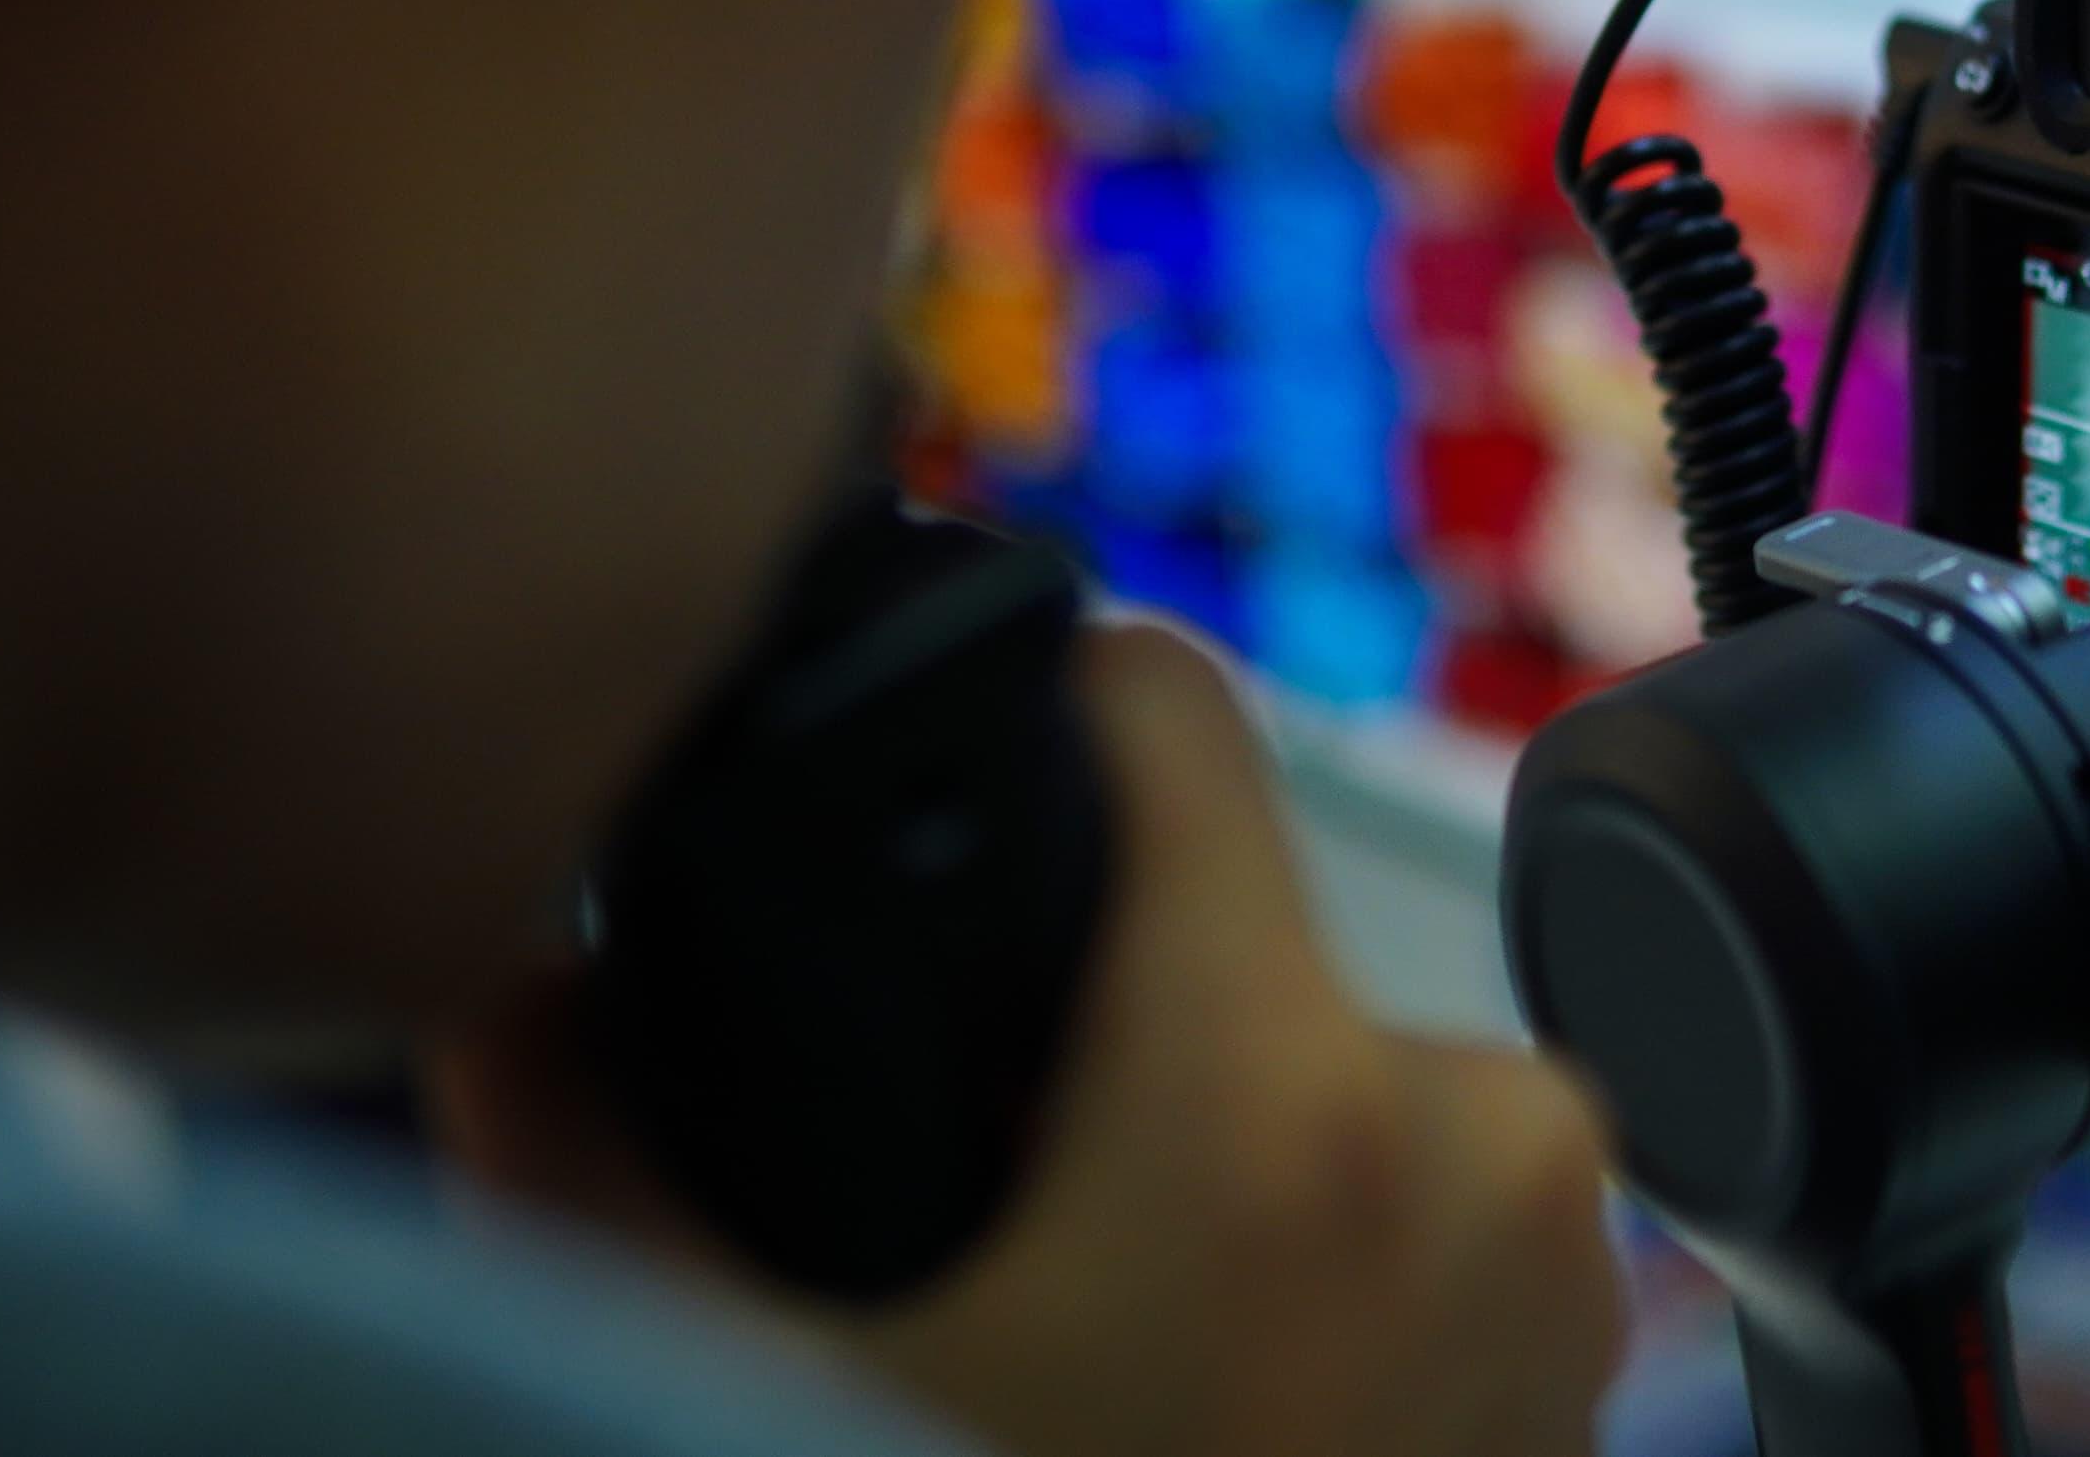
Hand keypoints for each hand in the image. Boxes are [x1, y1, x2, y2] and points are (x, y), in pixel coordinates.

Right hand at [434, 624, 1626, 1456]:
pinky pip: (1434, 1216)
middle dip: (1121, 1012)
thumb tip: (506, 980)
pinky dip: (1320, 1257)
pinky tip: (1192, 1367)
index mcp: (1282, 1103)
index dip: (1054, 708)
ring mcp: (1564, 1275)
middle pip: (1254, 929)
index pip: (1182, 720)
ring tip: (1086, 1303)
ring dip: (1224, 1143)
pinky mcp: (1584, 1380)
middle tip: (994, 1176)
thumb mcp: (719, 1378)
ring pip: (1350, 1074)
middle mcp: (1482, 1153)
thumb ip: (580, 1147)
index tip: (982, 752)